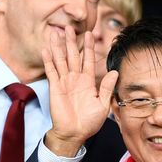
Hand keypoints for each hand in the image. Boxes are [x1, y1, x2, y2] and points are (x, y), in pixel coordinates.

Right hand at [42, 26, 118, 156]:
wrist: (74, 134)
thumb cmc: (89, 122)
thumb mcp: (103, 105)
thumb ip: (106, 88)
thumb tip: (115, 72)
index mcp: (88, 82)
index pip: (88, 60)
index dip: (89, 47)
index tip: (90, 34)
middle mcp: (76, 79)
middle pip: (73, 56)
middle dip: (71, 42)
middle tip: (69, 27)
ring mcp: (65, 82)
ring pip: (61, 60)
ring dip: (58, 47)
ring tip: (55, 33)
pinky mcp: (55, 88)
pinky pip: (51, 71)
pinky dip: (48, 60)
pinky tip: (46, 49)